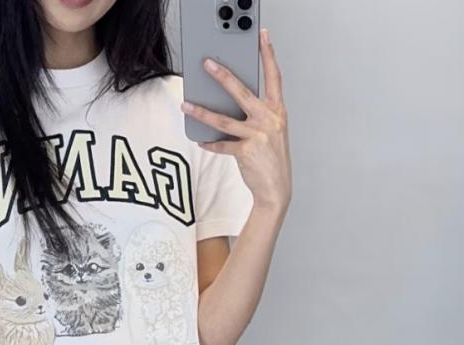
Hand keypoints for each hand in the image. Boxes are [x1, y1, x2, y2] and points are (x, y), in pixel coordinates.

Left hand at [181, 28, 291, 215]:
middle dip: (223, 76)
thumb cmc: (272, 157)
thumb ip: (257, 113)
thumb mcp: (271, 130)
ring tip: (186, 104)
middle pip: (242, 92)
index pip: (274, 76)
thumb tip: (229, 100)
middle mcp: (269, 119)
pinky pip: (222, 144)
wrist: (277, 189)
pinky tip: (200, 139)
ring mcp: (258, 135)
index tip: (263, 36)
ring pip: (224, 119)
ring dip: (202, 111)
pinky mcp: (246, 152)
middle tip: (207, 63)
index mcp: (277, 110)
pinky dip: (210, 143)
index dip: (269, 55)